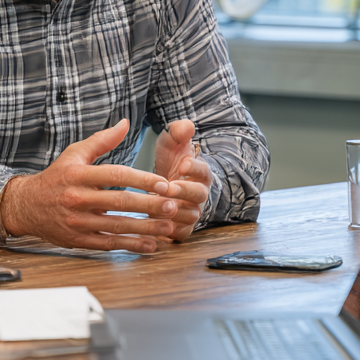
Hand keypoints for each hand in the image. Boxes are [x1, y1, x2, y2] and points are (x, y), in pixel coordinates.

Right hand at [1, 119, 185, 253]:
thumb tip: (125, 123)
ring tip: (169, 227)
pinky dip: (131, 246)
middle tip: (174, 206)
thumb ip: (102, 141)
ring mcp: (77, 222)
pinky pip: (109, 244)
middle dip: (150, 205)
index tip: (165, 183)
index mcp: (78, 175)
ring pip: (118, 227)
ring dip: (146, 228)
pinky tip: (150, 245)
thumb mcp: (74, 154)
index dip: (142, 180)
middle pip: (120, 203)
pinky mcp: (78, 240)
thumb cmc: (55, 178)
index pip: (116, 176)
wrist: (25, 206)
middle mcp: (77, 199)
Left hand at [152, 119, 211, 241]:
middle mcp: (199, 194)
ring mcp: (191, 212)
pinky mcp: (181, 228)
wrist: (165, 185)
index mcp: (200, 173)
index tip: (182, 164)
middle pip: (199, 195)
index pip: (203, 170)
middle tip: (170, 187)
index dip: (194, 167)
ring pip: (191, 215)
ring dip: (178, 212)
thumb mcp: (171, 144)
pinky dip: (171, 231)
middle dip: (185, 191)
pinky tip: (156, 225)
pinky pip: (181, 233)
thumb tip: (186, 125)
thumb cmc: (170, 162)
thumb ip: (178, 133)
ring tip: (162, 206)